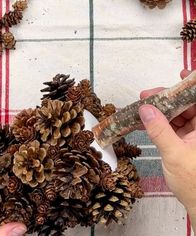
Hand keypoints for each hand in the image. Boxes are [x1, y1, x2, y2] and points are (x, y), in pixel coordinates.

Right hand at [138, 69, 195, 230]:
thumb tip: (146, 110)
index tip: (181, 74)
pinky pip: (171, 126)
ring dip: (159, 110)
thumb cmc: (193, 183)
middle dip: (167, 98)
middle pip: (187, 105)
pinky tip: (145, 120)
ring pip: (177, 114)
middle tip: (147, 95)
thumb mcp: (174, 154)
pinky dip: (158, 122)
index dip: (192, 86)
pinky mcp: (184, 140)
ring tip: (141, 107)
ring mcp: (193, 134)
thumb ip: (159, 131)